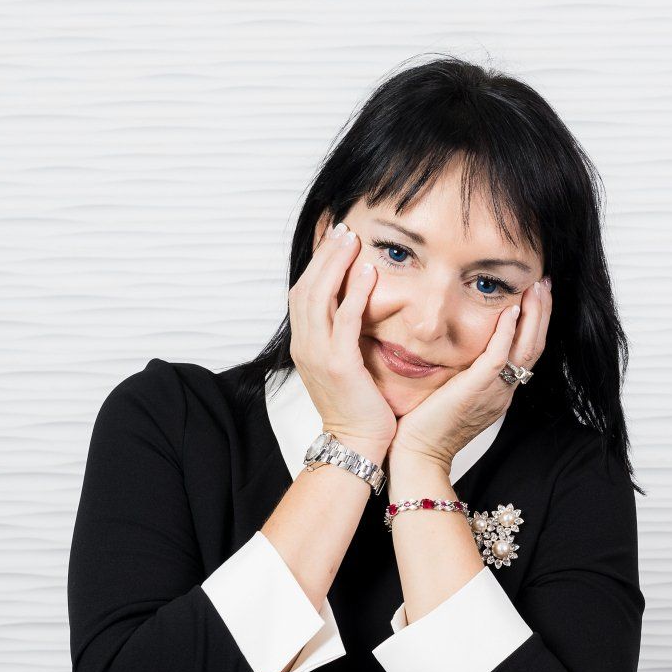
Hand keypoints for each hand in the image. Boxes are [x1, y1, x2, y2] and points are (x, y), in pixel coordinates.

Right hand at [288, 220, 396, 458]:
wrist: (355, 444)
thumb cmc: (356, 407)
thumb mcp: (341, 365)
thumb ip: (341, 335)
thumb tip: (355, 307)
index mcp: (304, 344)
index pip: (303, 292)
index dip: (316, 262)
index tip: (332, 236)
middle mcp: (304, 345)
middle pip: (307, 286)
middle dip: (325, 254)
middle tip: (343, 227)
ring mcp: (318, 354)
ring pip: (320, 296)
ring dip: (337, 264)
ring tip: (352, 238)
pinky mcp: (339, 364)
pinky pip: (345, 319)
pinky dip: (355, 292)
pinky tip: (368, 270)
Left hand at [391, 274, 551, 470]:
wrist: (417, 454)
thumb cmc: (426, 426)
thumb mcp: (452, 392)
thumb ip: (462, 370)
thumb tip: (456, 346)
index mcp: (499, 391)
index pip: (527, 351)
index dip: (536, 322)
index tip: (536, 295)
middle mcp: (504, 390)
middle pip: (535, 346)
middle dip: (543, 312)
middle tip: (544, 282)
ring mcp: (494, 391)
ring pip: (526, 349)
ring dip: (534, 315)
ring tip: (537, 287)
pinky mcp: (477, 390)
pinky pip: (500, 357)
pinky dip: (508, 333)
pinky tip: (511, 310)